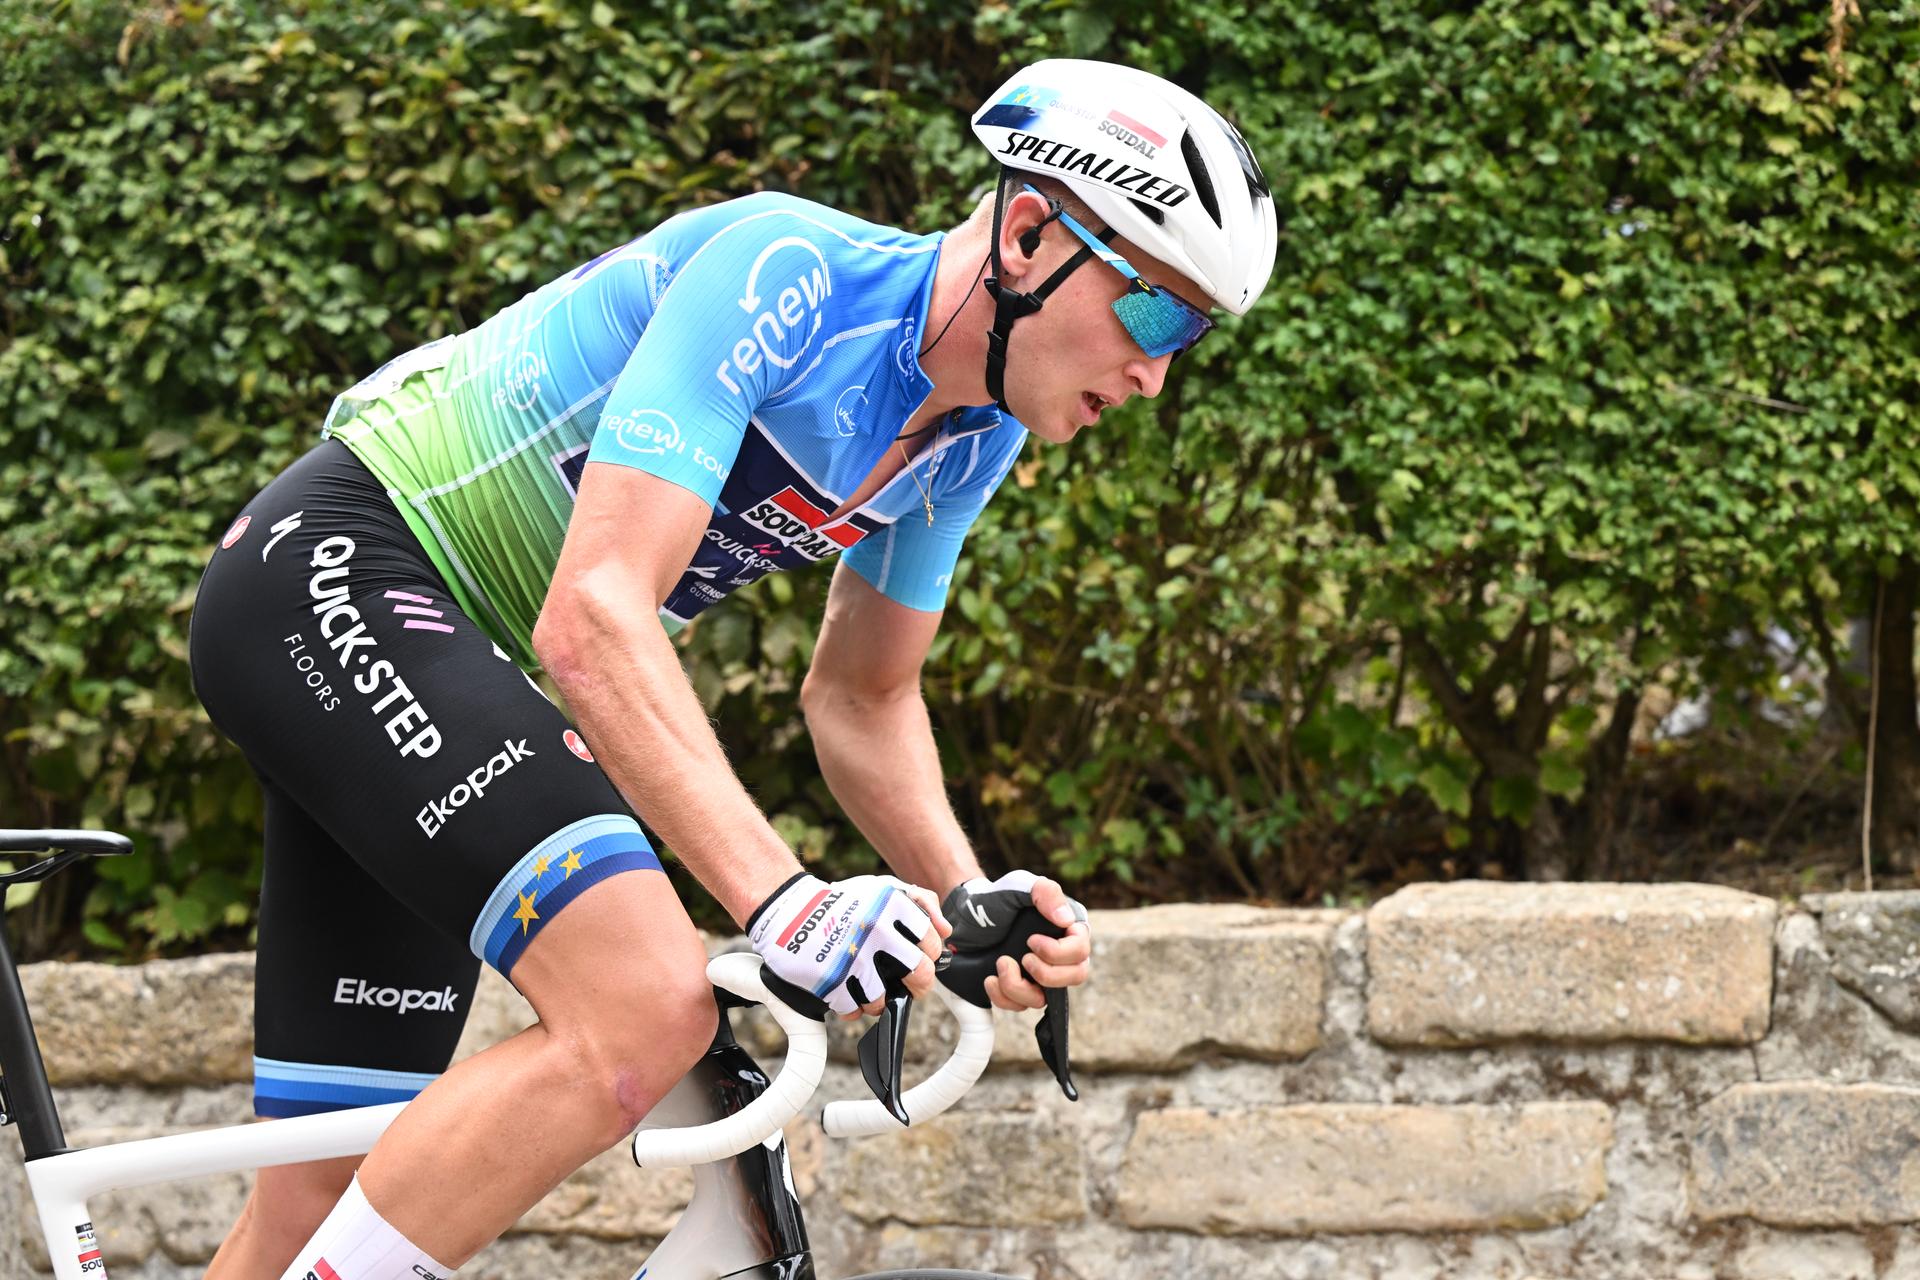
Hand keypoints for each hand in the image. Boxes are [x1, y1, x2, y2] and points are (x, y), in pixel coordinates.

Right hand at [746, 872, 945, 1019]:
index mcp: (892, 906)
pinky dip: (852, 1009)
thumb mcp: (884, 887)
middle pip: (921, 975)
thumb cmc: (843, 901)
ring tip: (871, 991)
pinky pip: (852, 1010)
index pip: (932, 943)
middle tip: (909, 984)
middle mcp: (876, 931)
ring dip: (879, 1001)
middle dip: (918, 986)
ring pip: (884, 1000)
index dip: (929, 954)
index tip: (919, 956)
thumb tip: (945, 932)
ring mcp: (852, 958)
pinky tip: (848, 996)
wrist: (790, 911)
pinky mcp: (829, 980)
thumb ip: (921, 902)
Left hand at [942, 871, 1090, 1013]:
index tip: (1031, 940)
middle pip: (1075, 977)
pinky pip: (1020, 1007)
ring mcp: (1039, 974)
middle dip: (1046, 973)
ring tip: (1000, 962)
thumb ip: (1046, 893)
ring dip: (1019, 987)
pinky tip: (990, 978)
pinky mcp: (1019, 989)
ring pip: (1045, 999)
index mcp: (1067, 929)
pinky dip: (1003, 997)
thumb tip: (1067, 921)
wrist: (965, 916)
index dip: (1059, 952)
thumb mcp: (1020, 885)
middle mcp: (1059, 954)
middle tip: (1023, 957)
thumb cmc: (997, 898)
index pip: (1081, 951)